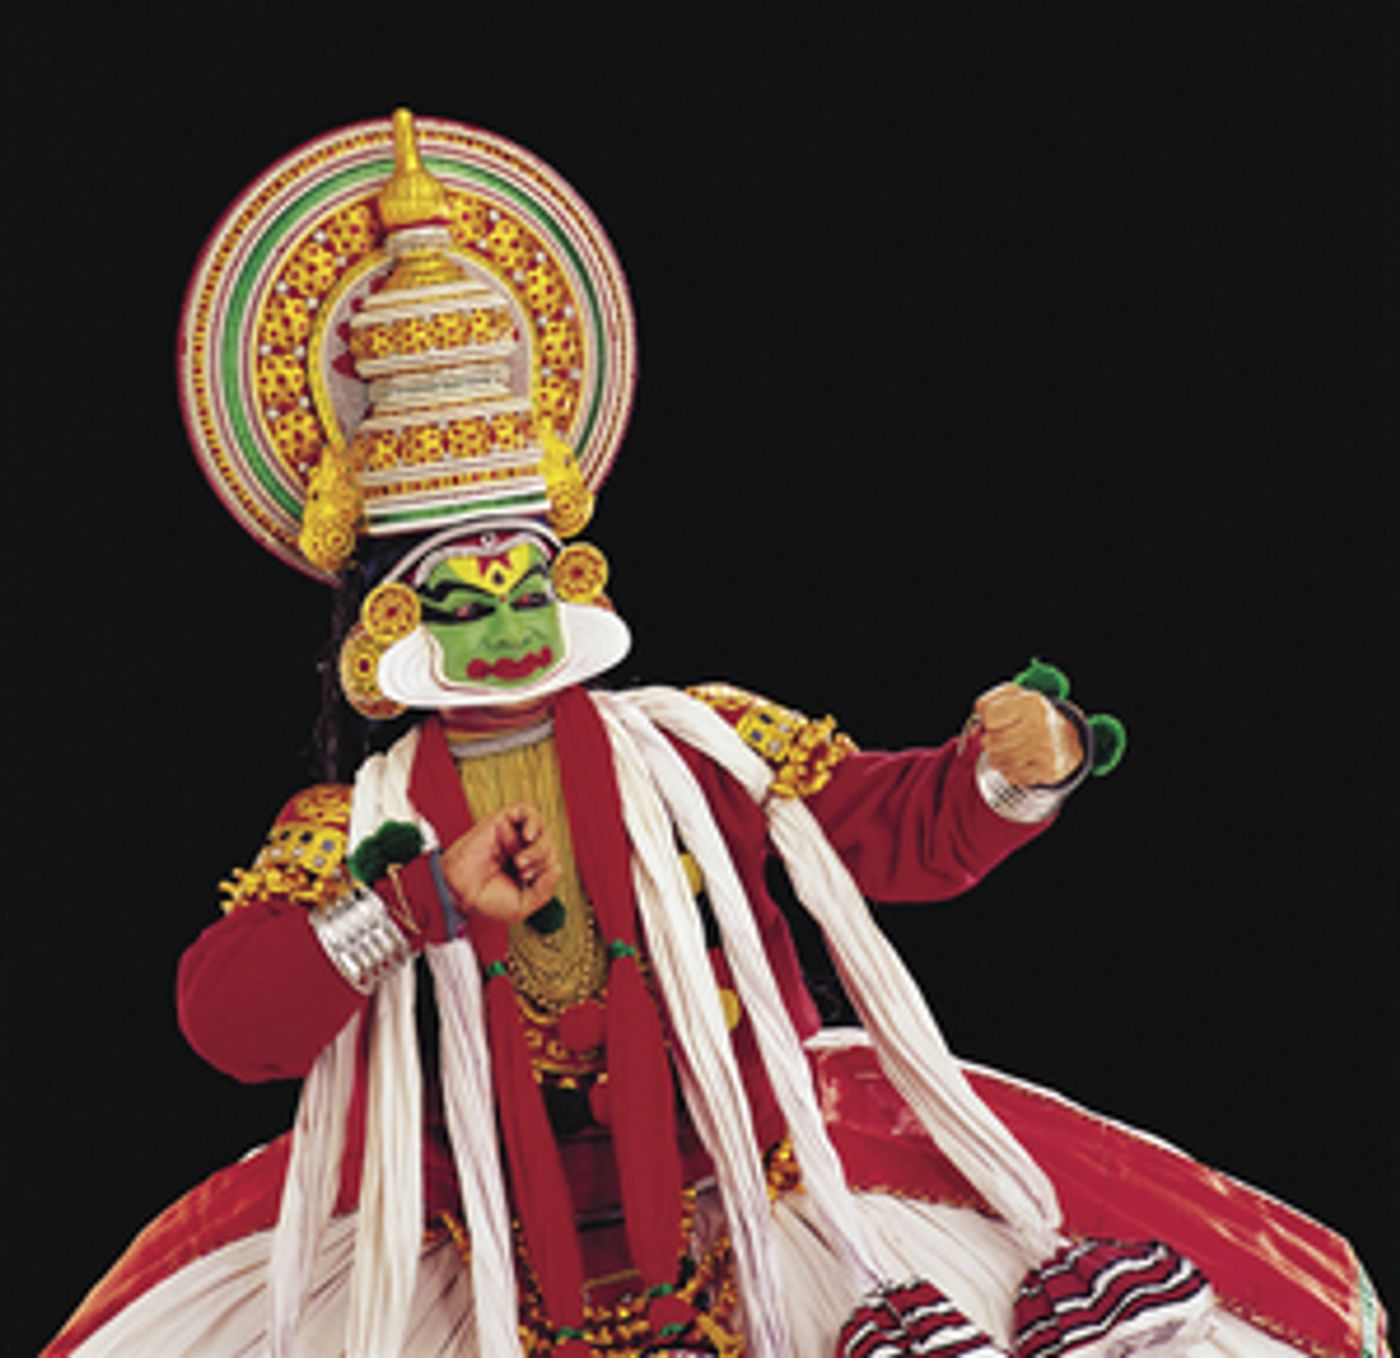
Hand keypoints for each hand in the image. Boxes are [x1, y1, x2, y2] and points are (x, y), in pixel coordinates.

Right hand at [439, 804, 561, 925]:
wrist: (458, 893)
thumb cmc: (485, 901)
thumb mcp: (522, 905)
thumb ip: (545, 890)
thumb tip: (558, 867)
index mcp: (529, 869)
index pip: (553, 862)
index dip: (548, 871)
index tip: (527, 882)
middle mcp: (523, 850)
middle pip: (550, 845)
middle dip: (541, 861)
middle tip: (522, 873)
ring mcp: (512, 835)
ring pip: (542, 830)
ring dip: (538, 847)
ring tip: (520, 861)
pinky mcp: (501, 822)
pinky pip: (526, 811)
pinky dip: (533, 821)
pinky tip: (528, 836)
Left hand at [973, 683, 1082, 786]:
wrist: (1065, 739)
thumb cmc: (1031, 716)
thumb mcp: (1013, 697)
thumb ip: (987, 703)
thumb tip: (973, 729)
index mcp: (1031, 702)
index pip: (988, 716)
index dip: (986, 719)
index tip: (996, 719)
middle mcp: (1040, 725)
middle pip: (990, 742)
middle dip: (990, 741)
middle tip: (1002, 737)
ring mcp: (1045, 750)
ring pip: (997, 761)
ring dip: (997, 757)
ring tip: (1010, 749)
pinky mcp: (1046, 771)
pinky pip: (1010, 776)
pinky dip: (1010, 770)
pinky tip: (1021, 761)